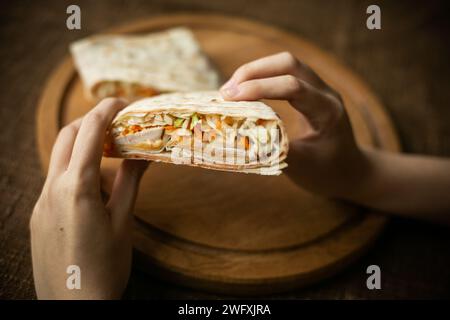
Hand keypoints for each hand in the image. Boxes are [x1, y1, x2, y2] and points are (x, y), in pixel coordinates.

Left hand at [30, 98, 147, 298]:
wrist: (75, 307)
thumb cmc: (106, 267)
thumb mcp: (124, 221)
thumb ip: (130, 181)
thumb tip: (143, 153)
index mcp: (76, 188)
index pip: (89, 132)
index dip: (106, 110)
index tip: (123, 103)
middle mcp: (52, 189)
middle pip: (67, 137)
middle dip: (90, 122)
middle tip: (117, 125)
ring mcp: (40, 203)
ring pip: (58, 158)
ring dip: (81, 146)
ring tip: (108, 155)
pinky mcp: (37, 216)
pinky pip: (53, 180)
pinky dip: (72, 169)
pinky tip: (91, 186)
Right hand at [220, 52, 367, 197]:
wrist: (351, 172)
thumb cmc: (327, 173)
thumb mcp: (302, 168)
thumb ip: (275, 150)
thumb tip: (240, 138)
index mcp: (328, 112)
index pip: (292, 87)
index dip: (258, 88)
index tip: (229, 100)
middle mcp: (326, 93)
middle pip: (288, 63)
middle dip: (253, 72)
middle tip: (225, 92)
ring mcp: (319, 88)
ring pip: (285, 63)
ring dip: (255, 72)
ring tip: (230, 91)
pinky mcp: (310, 90)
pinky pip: (284, 73)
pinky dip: (261, 77)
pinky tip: (244, 92)